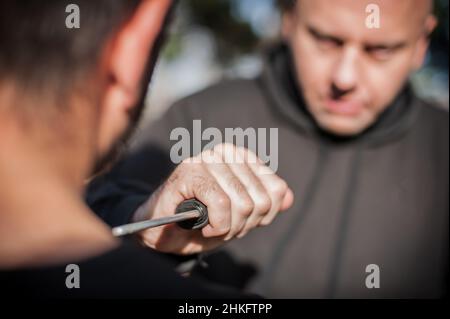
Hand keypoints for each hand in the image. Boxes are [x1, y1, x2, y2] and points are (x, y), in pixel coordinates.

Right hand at [132, 143, 293, 253]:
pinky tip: (203, 227)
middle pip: (260, 200)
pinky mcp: (188, 172)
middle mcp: (223, 153)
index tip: (240, 221)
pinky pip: (221, 204)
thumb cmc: (201, 221)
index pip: (275, 189)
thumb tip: (288, 197)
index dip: (262, 216)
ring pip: (242, 204)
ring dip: (228, 228)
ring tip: (211, 226)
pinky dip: (216, 225)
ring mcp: (205, 160)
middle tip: (222, 227)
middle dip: (243, 225)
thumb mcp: (240, 216)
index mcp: (240, 157)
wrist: (161, 232)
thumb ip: (265, 204)